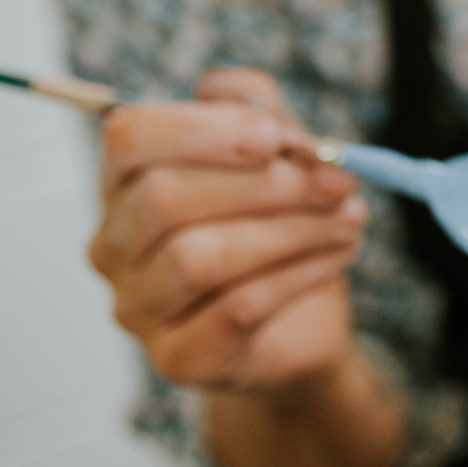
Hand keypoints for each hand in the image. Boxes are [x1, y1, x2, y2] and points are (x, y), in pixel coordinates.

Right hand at [88, 68, 367, 393]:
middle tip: (340, 180)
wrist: (300, 322)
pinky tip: (339, 255)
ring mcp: (138, 306)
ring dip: (291, 230)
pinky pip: (234, 311)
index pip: (128, 138)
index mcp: (127, 179)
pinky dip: (299, 275)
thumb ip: (258, 109)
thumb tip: (254, 108)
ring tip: (352, 218)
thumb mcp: (278, 152)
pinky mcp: (177, 358)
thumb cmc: (277, 223)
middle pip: (163, 199)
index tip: (273, 136)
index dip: (200, 131)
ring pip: (197, 258)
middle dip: (265, 185)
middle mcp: (115, 243)